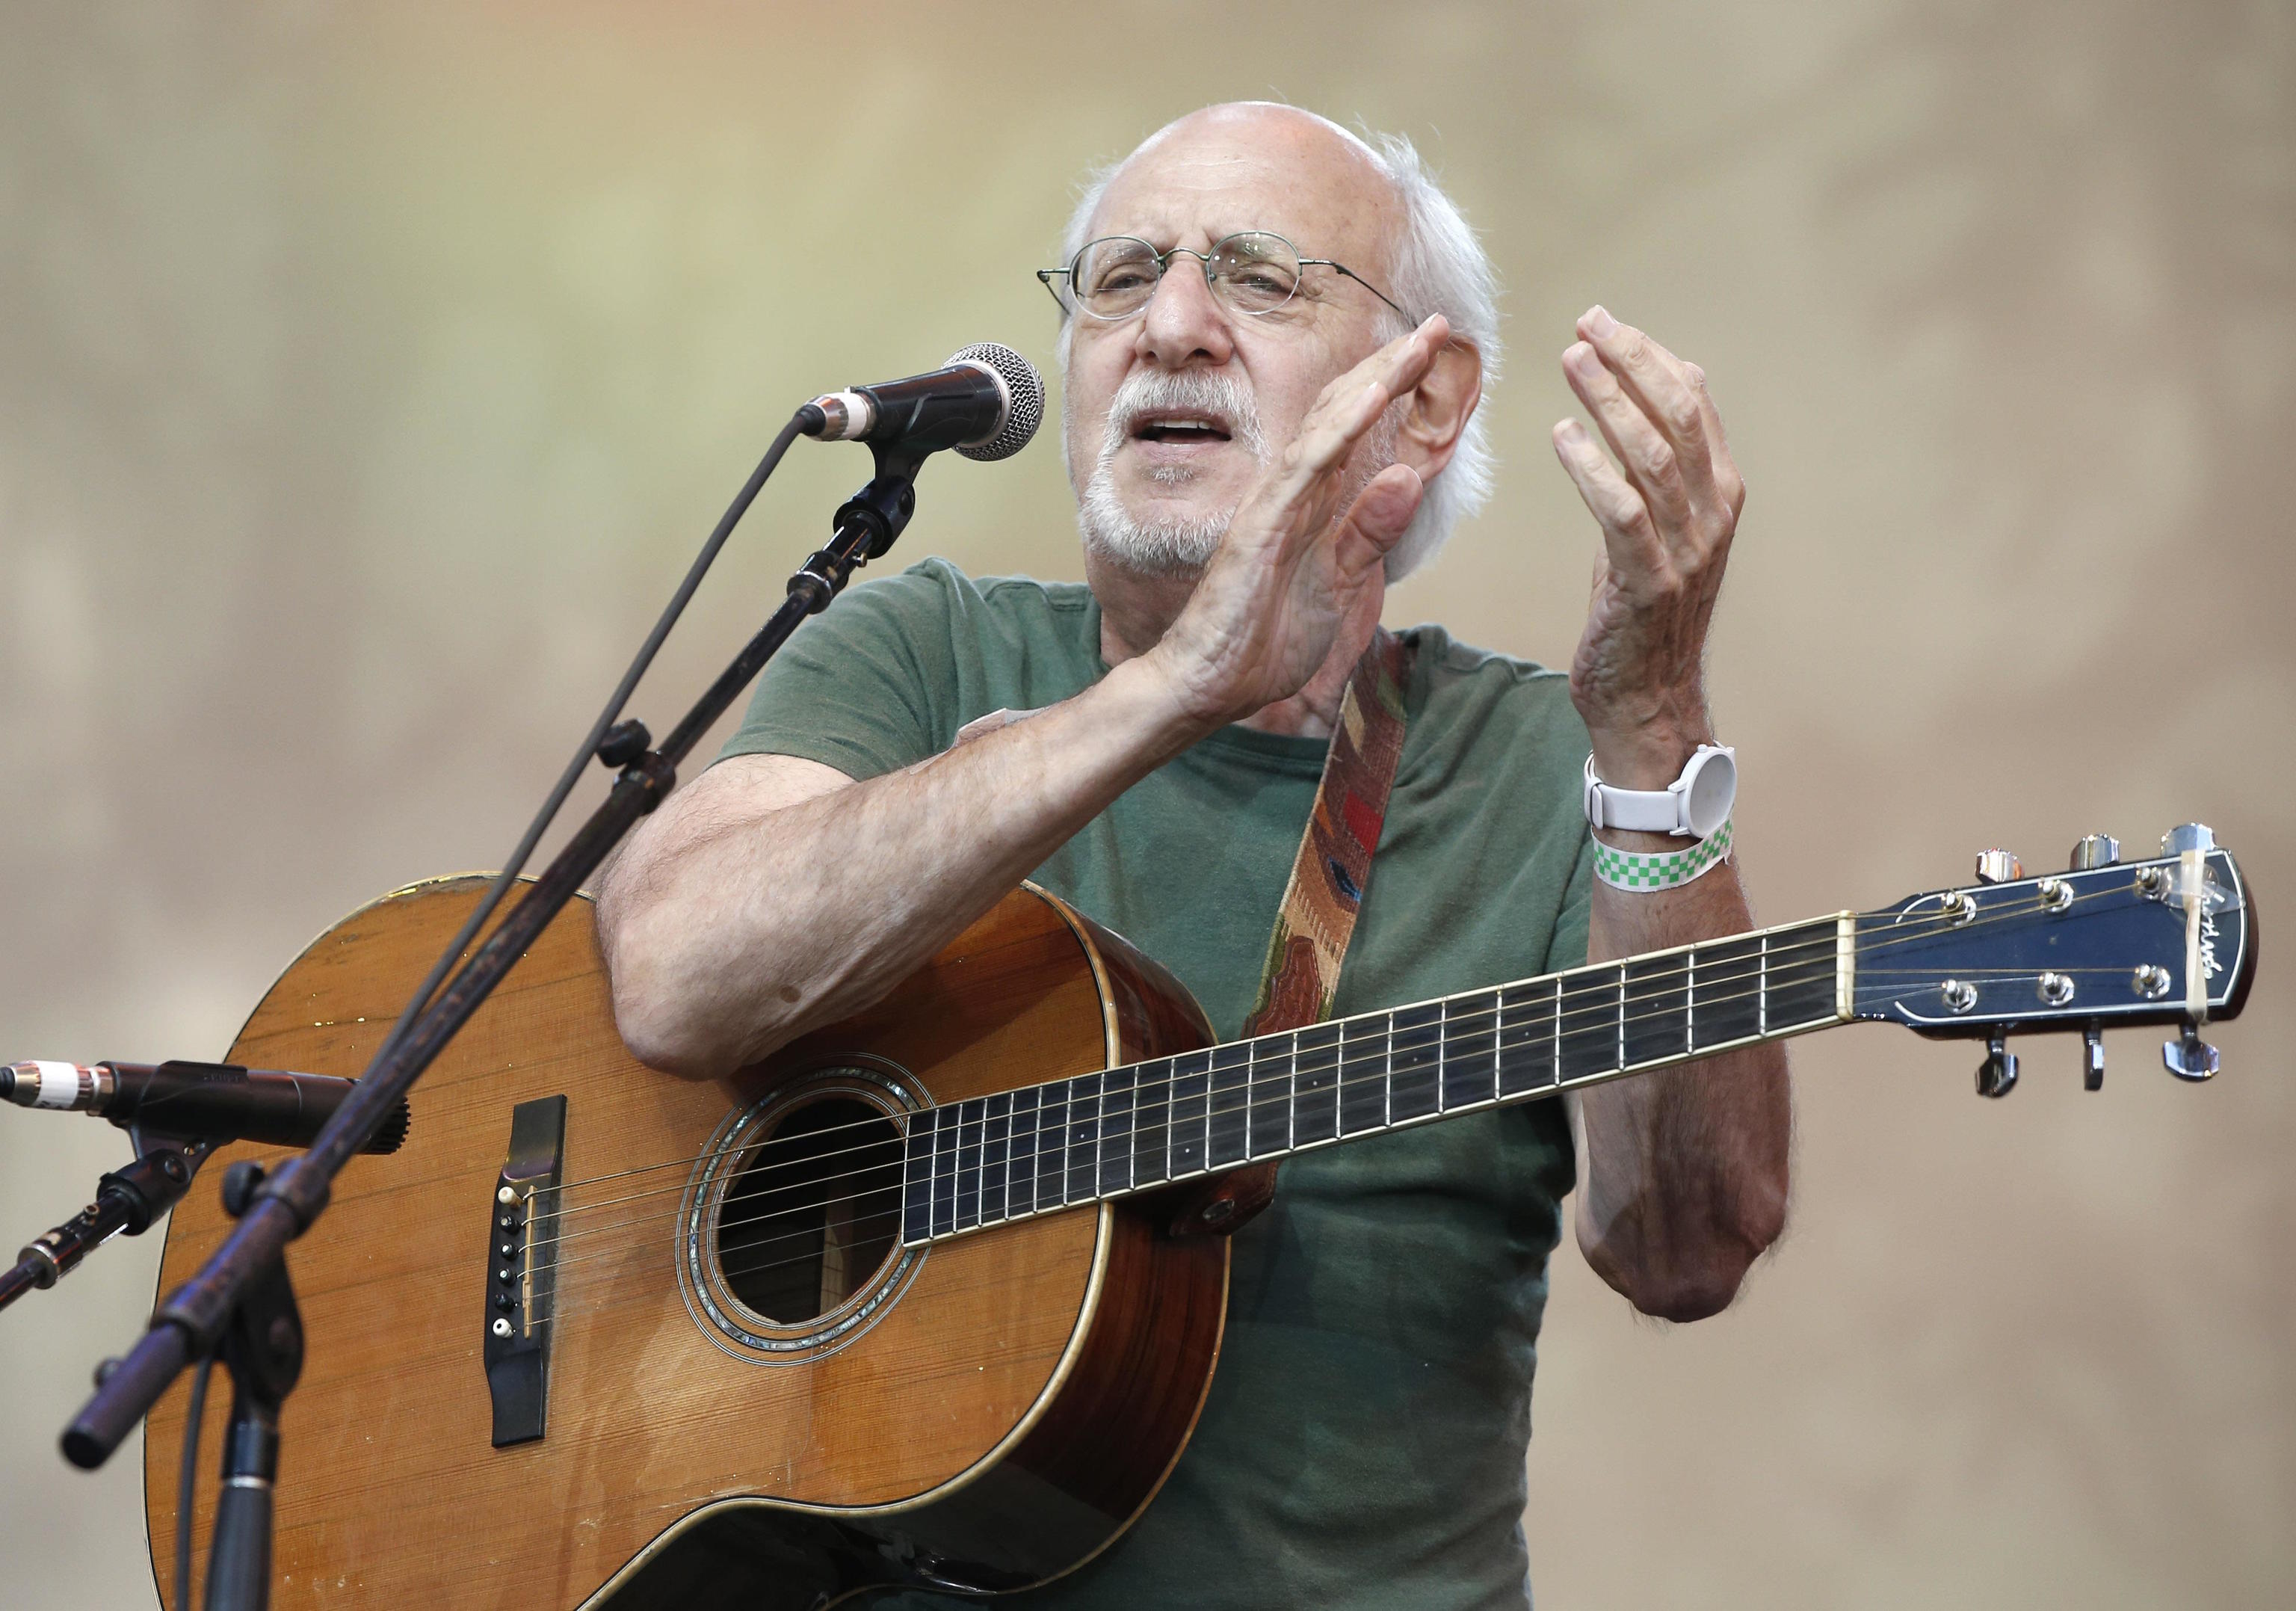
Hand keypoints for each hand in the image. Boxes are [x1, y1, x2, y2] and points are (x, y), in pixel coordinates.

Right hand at [1144, 316, 1447, 731]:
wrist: (1208, 684)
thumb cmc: (1264, 639)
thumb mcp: (1339, 587)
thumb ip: (1369, 534)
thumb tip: (1408, 479)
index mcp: (1310, 504)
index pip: (1354, 431)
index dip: (1393, 389)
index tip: (1433, 354)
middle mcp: (1291, 491)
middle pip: (1344, 412)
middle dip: (1391, 366)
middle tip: (1436, 325)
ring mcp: (1274, 504)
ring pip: (1328, 426)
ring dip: (1375, 381)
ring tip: (1416, 345)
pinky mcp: (1262, 526)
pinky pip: (1306, 467)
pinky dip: (1341, 429)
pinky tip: (1372, 398)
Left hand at [1552, 307, 1745, 788]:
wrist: (1646, 695)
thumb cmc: (1642, 606)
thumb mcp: (1660, 524)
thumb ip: (1666, 459)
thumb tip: (1680, 376)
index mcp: (1721, 493)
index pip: (1696, 404)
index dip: (1652, 357)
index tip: (1607, 322)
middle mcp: (1713, 515)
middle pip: (1680, 416)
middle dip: (1633, 363)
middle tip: (1587, 324)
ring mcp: (1687, 549)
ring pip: (1653, 455)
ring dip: (1610, 401)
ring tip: (1571, 360)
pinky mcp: (1649, 581)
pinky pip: (1622, 511)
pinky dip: (1592, 468)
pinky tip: (1563, 436)